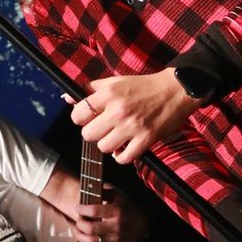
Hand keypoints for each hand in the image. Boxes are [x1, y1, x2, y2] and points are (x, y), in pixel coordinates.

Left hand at [70, 71, 195, 162]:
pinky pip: (123, 158)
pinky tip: (124, 148)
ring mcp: (132, 126)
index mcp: (109, 93)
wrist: (175, 91)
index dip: (80, 118)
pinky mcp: (145, 139)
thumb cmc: (143, 87)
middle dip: (93, 133)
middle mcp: (118, 110)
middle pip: (87, 134)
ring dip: (108, 145)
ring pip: (103, 148)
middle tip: (103, 128)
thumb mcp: (114, 82)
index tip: (88, 118)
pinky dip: (121, 156)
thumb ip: (90, 89)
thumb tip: (66, 97)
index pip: (78, 114)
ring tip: (116, 137)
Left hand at [71, 187, 143, 241]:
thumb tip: (86, 189)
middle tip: (79, 218)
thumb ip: (102, 190)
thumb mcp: (117, 194)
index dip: (82, 209)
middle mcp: (116, 227)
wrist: (141, 224)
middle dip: (80, 223)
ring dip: (78, 236)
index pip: (94, 211)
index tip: (78, 207)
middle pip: (90, 228)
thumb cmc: (125, 207)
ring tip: (76, 229)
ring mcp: (115, 240)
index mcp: (116, 211)